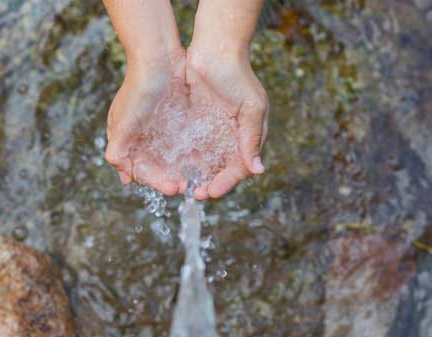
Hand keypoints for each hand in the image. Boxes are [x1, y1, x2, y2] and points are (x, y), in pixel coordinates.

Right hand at [104, 48, 186, 195]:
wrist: (158, 56)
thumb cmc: (138, 87)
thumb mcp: (124, 121)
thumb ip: (119, 149)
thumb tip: (122, 176)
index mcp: (125, 140)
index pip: (140, 171)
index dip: (156, 182)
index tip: (173, 188)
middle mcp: (141, 138)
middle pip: (156, 168)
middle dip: (171, 179)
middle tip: (189, 187)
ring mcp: (159, 129)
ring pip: (170, 159)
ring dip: (182, 171)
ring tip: (198, 179)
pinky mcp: (175, 121)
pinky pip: (183, 144)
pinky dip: (190, 155)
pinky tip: (203, 162)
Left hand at [185, 45, 268, 199]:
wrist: (215, 48)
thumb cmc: (237, 75)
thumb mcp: (251, 106)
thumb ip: (252, 138)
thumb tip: (258, 170)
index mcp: (248, 137)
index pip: (239, 169)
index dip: (225, 183)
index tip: (210, 192)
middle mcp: (231, 138)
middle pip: (220, 170)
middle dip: (208, 184)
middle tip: (194, 193)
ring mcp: (212, 132)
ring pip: (204, 163)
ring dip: (195, 176)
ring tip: (182, 186)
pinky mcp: (194, 124)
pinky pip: (189, 147)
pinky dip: (184, 160)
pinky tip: (174, 168)